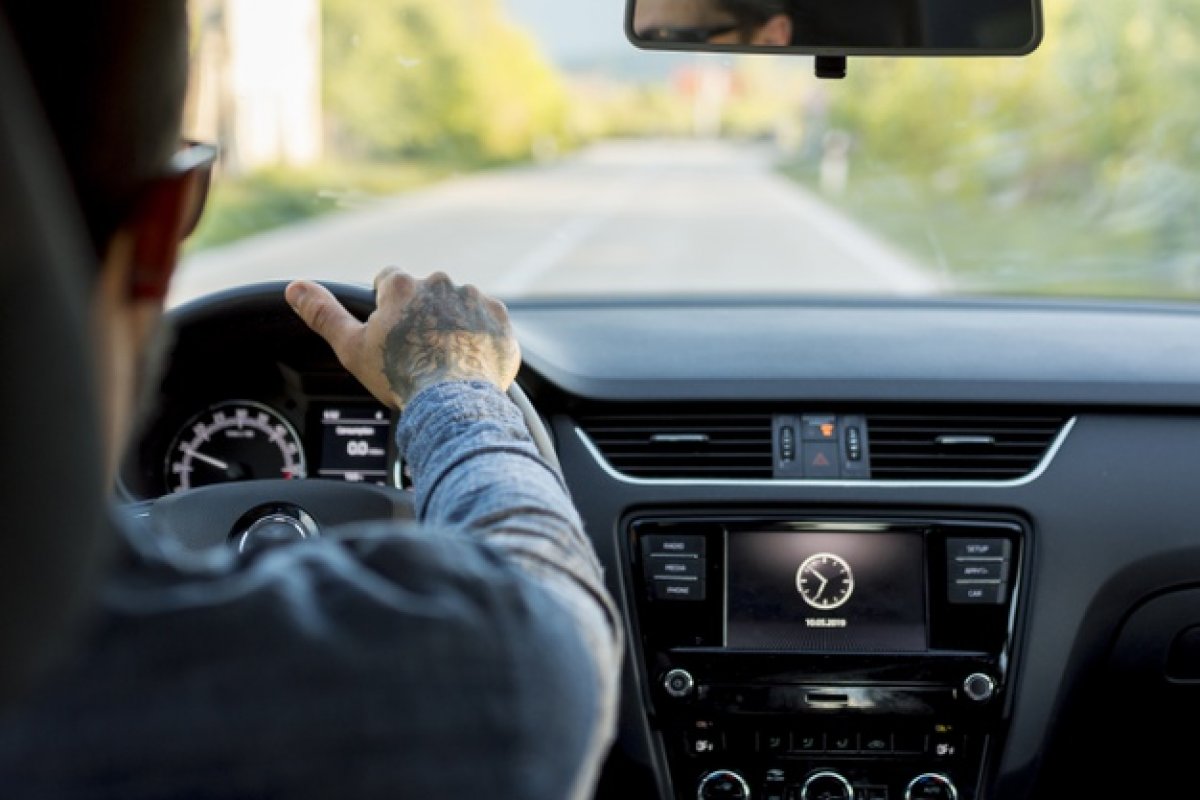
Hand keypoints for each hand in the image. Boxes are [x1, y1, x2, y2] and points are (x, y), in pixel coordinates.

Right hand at [285, 270, 519, 409]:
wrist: (453, 404)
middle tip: (416, 350)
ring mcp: (474, 300)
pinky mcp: (500, 320)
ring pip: (457, 305)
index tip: (390, 329)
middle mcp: (441, 284)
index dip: (385, 304)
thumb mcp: (352, 347)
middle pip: (425, 293)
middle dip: (420, 314)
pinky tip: (468, 360)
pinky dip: (480, 336)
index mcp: (404, 286)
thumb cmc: (400, 377)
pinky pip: (487, 322)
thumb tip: (295, 288)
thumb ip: (324, 313)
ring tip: (443, 358)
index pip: (388, 280)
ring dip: (451, 323)